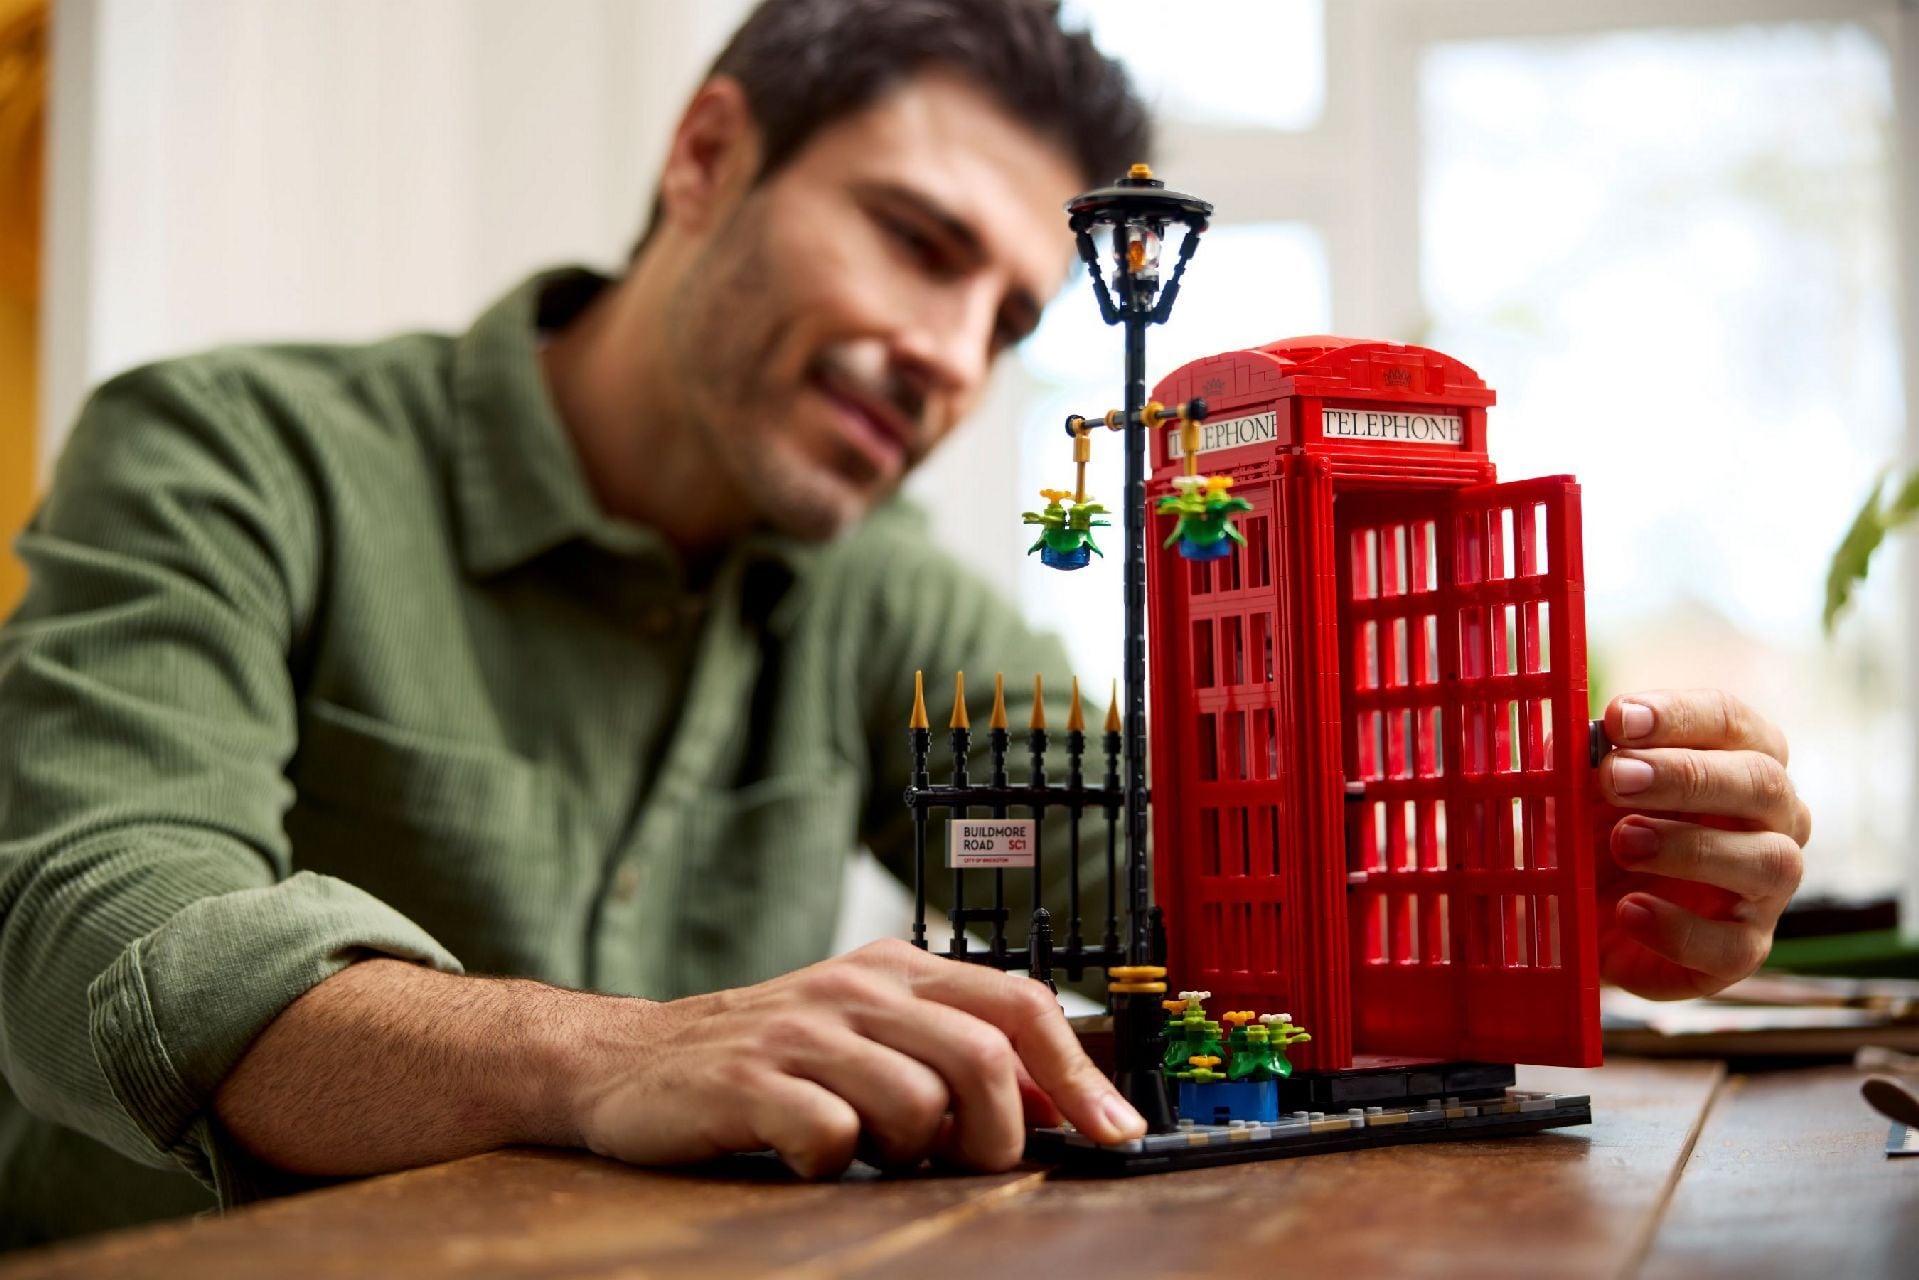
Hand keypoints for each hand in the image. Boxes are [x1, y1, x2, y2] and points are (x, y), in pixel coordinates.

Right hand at [564, 939, 1144, 1177]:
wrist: (632, 1061)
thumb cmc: (770, 1057)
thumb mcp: (871, 1035)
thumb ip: (959, 1056)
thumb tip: (1062, 1102)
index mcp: (899, 970)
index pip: (1020, 1003)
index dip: (1080, 1074)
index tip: (1116, 1132)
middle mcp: (858, 988)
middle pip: (985, 1055)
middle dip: (998, 1132)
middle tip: (969, 1165)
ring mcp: (803, 1030)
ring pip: (918, 1101)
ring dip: (911, 1151)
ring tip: (870, 1150)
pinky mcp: (749, 1078)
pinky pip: (834, 1134)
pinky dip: (835, 1162)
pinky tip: (808, 1152)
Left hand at [1593, 689, 1809, 999]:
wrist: (1587, 913)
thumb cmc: (1598, 826)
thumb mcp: (1583, 787)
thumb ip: (1585, 760)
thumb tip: (1581, 739)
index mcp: (1739, 759)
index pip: (1731, 721)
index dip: (1678, 715)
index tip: (1618, 718)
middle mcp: (1774, 819)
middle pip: (1761, 783)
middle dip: (1686, 776)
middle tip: (1615, 778)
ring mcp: (1766, 888)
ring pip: (1769, 861)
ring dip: (1690, 848)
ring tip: (1622, 841)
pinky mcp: (1742, 950)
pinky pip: (1734, 946)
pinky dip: (1679, 929)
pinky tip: (1629, 910)